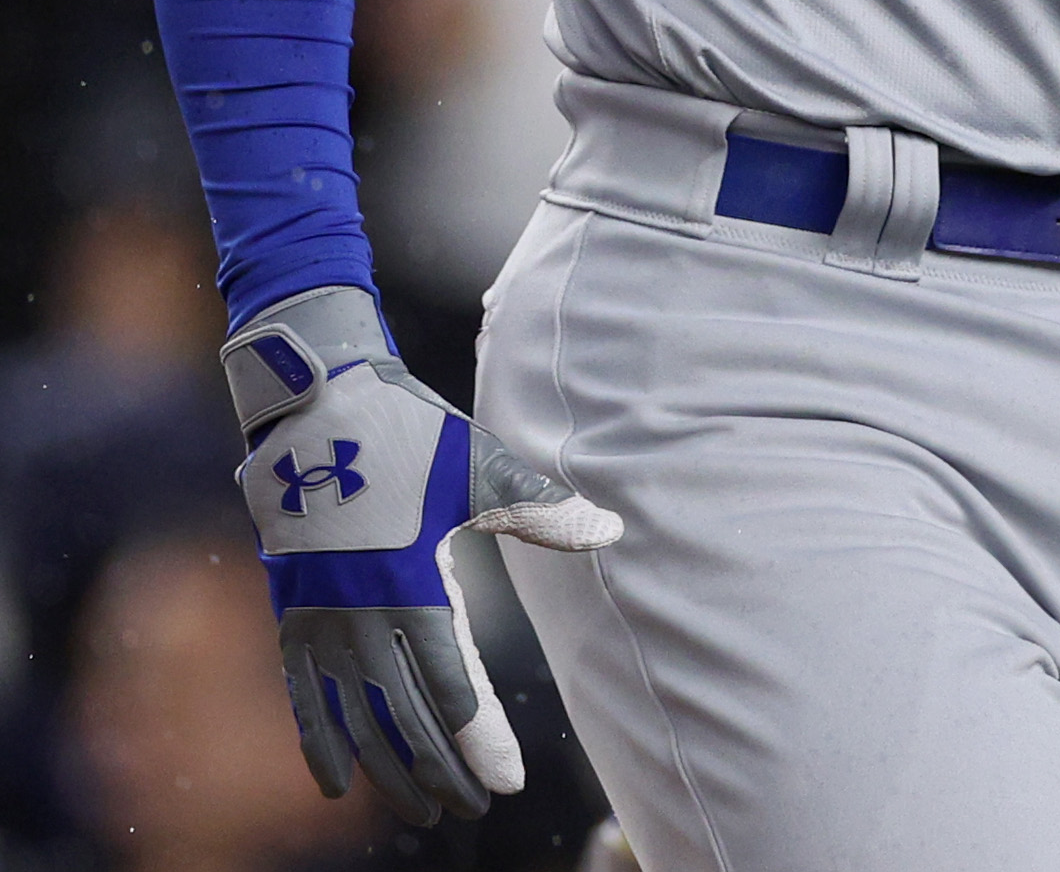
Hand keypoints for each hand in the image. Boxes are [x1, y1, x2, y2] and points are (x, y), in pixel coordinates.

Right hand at [222, 285, 620, 826]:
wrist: (318, 406)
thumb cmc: (409, 434)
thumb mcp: (479, 468)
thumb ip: (541, 509)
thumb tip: (611, 529)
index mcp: (413, 585)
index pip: (451, 690)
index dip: (478, 742)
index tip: (506, 782)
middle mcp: (362, 616)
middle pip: (405, 719)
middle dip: (440, 769)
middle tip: (472, 808)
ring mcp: (322, 620)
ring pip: (357, 719)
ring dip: (388, 769)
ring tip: (420, 809)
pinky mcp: (293, 612)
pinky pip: (304, 697)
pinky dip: (320, 743)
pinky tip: (338, 785)